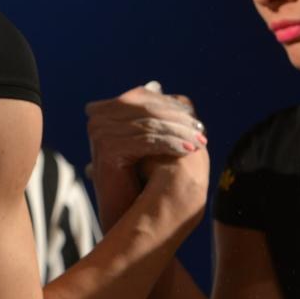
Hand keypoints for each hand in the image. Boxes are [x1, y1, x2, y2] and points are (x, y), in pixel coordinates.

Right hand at [85, 82, 205, 225]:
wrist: (124, 213)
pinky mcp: (107, 148)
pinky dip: (171, 143)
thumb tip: (158, 85)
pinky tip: (189, 150)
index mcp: (102, 110)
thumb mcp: (142, 139)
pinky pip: (147, 140)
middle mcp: (97, 118)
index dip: (172, 107)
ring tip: (200, 142)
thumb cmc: (136, 176)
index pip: (143, 98)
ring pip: (150, 125)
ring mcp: (99, 132)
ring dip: (180, 132)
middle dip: (178, 120)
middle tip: (202, 131)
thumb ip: (148, 113)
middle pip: (147, 109)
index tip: (195, 120)